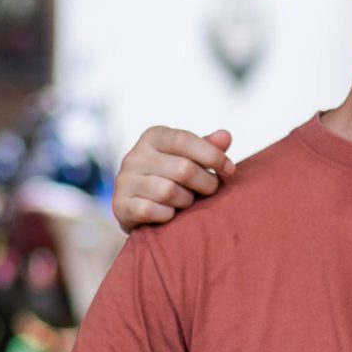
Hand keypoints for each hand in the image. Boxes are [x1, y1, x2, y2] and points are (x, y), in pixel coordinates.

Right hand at [113, 125, 231, 229]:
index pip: (184, 140)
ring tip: (188, 201)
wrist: (140, 208)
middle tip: (210, 190)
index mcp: (153, 137)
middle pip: (182, 169)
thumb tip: (226, 136)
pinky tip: (171, 213)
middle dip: (205, 183)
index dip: (212, 155)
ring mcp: (125, 181)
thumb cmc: (173, 178)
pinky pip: (152, 210)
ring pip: (168, 191)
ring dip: (187, 200)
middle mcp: (134, 156)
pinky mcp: (120, 205)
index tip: (230, 170)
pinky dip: (168, 215)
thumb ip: (208, 147)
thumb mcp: (190, 158)